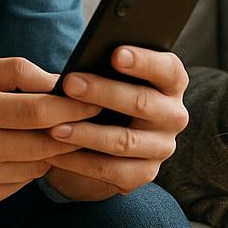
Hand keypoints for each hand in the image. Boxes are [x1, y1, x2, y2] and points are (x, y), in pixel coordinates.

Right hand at [0, 57, 99, 211]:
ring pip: (37, 163)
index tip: (95, 102)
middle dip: (72, 131)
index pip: (38, 109)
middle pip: (44, 141)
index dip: (73, 107)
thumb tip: (61, 82)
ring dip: (51, 150)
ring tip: (50, 135)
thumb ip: (16, 71)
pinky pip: (22, 183)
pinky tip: (16, 156)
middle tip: (91, 122)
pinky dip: (28, 168)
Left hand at [42, 46, 189, 196]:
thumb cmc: (106, 95)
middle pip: (142, 103)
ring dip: (86, 133)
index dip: (144, 61)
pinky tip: (54, 153)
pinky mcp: (143, 174)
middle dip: (103, 92)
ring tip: (54, 127)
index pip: (168, 69)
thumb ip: (106, 68)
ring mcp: (161, 147)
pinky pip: (110, 169)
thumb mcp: (111, 78)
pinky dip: (79, 162)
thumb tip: (81, 66)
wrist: (103, 141)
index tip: (115, 54)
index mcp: (171, 84)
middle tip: (69, 83)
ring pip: (123, 141)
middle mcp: (173, 116)